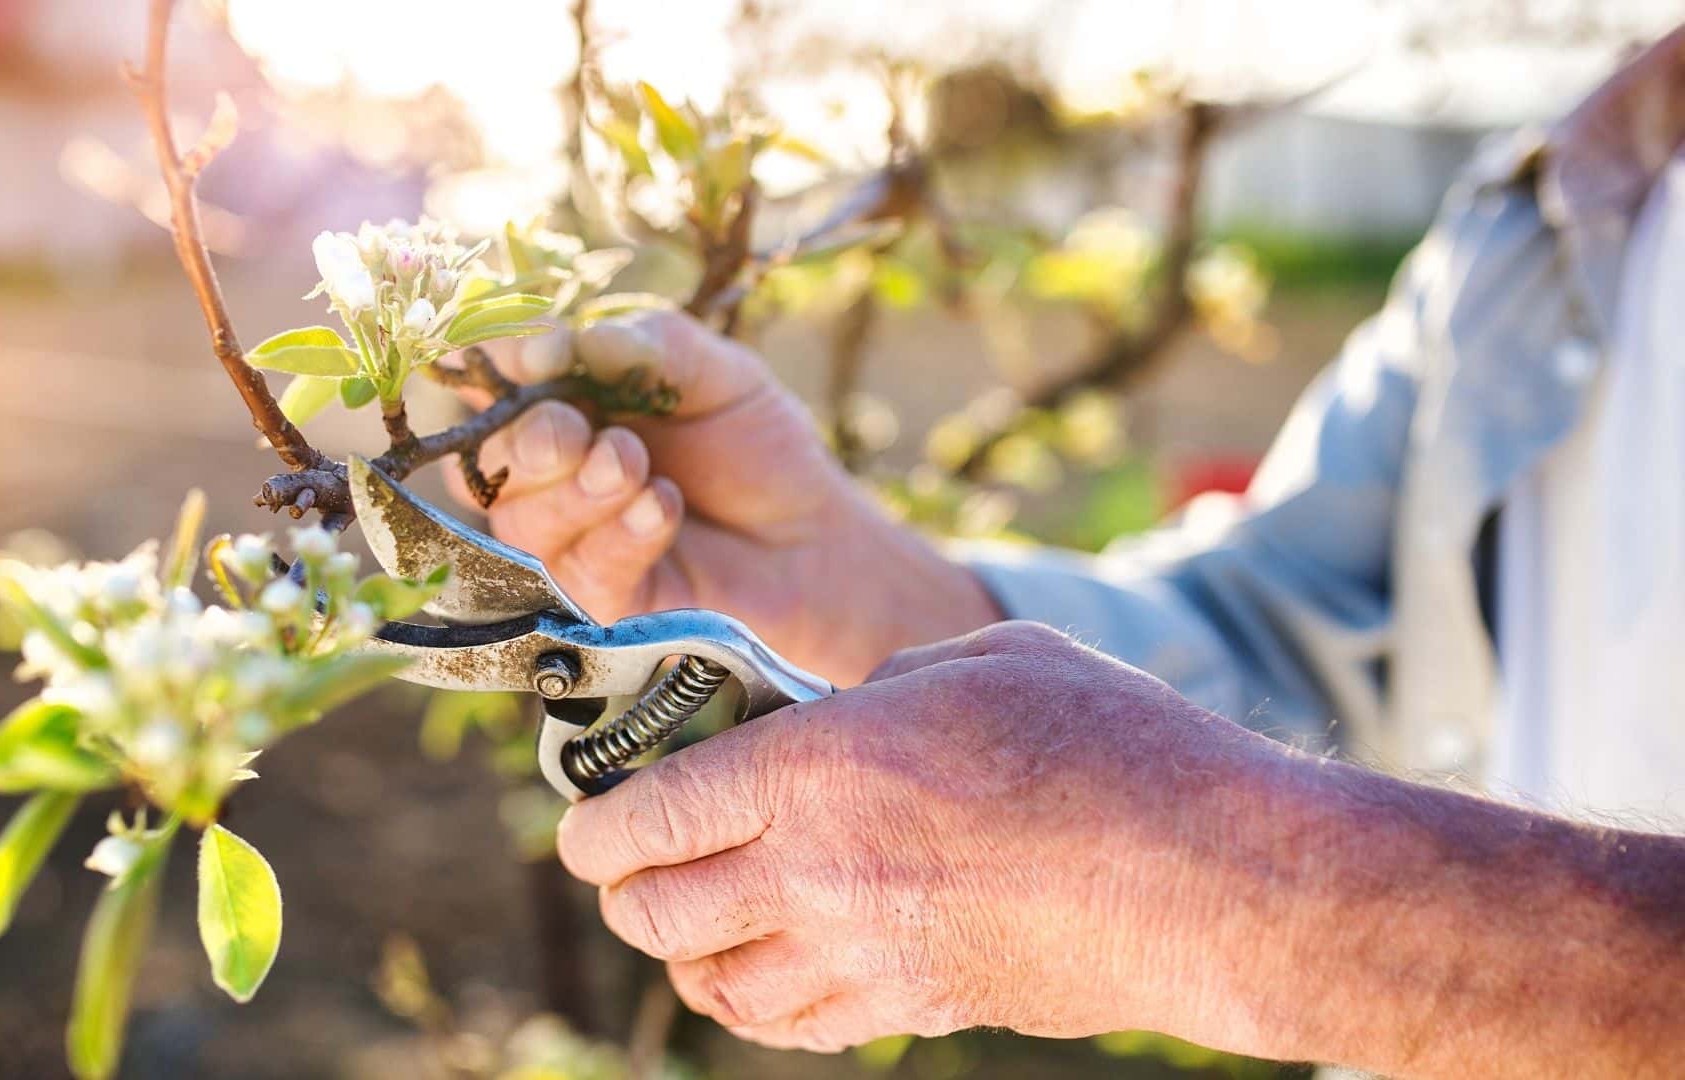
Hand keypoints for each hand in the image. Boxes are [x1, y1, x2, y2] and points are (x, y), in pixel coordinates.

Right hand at [447, 310, 998, 685]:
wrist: (814, 537)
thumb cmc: (760, 448)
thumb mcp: (721, 374)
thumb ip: (653, 346)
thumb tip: (577, 340)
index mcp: (566, 402)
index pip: (496, 379)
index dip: (500, 364)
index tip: (541, 353)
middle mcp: (551, 472)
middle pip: (489, 459)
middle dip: (530, 439)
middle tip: (582, 432)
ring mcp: (568, 540)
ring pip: (521, 520)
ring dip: (577, 490)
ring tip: (637, 467)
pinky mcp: (598, 601)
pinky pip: (577, 570)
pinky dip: (618, 534)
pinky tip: (663, 508)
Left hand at [559, 621, 1684, 1075]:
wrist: (1219, 877)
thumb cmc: (1114, 742)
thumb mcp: (983, 658)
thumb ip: (880, 683)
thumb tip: (834, 710)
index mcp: (821, 765)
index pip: (654, 812)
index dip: (596, 826)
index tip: (584, 829)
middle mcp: (818, 871)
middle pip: (658, 908)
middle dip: (622, 890)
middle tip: (625, 867)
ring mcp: (864, 954)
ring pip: (711, 984)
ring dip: (680, 953)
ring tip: (687, 920)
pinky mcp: (916, 1008)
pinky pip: (790, 1027)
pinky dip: (750, 1004)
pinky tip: (758, 975)